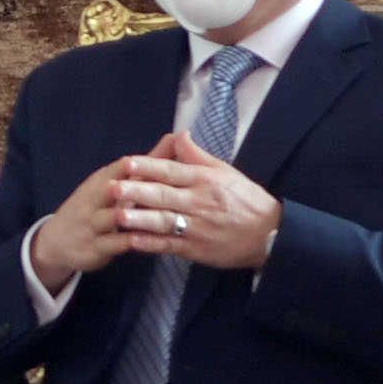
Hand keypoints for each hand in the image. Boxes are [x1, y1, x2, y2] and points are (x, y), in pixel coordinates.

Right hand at [27, 157, 156, 293]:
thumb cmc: (93, 207)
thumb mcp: (115, 182)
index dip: (141, 162)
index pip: (120, 167)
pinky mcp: (94, 246)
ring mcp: (92, 223)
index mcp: (102, 180)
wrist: (57, 241)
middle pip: (113, 188)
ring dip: (129, 215)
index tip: (167, 157)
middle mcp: (95, 198)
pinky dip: (127, 242)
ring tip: (150, 215)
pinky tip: (145, 242)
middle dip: (132, 185)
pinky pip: (111, 244)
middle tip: (158, 184)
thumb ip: (148, 163)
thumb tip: (175, 138)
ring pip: (112, 217)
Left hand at [105, 131, 282, 270]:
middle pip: (164, 196)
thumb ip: (198, 155)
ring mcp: (197, 227)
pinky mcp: (196, 249)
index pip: (172, 171)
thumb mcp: (225, 172)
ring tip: (117, 215)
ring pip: (164, 221)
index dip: (149, 167)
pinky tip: (131, 240)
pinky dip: (151, 243)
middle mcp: (199, 202)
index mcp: (205, 181)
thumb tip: (179, 134)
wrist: (270, 235)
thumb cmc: (245, 199)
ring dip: (140, 219)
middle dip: (136, 192)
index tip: (127, 163)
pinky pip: (170, 245)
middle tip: (112, 188)